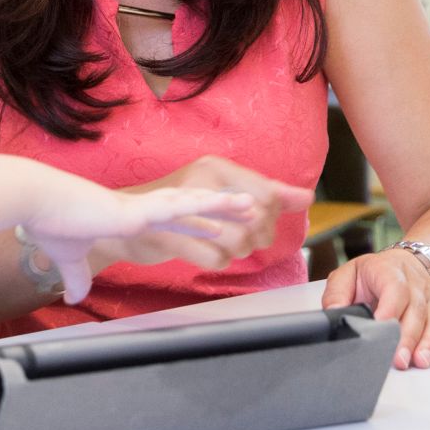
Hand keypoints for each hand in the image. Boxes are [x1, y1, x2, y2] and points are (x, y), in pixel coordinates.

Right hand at [23, 180, 259, 303]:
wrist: (38, 202)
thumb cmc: (50, 224)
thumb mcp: (67, 257)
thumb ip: (75, 277)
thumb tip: (70, 296)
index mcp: (127, 217)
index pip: (170, 220)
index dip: (196, 223)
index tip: (218, 226)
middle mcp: (141, 209)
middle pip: (191, 208)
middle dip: (219, 210)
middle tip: (249, 210)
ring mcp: (143, 207)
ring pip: (194, 204)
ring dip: (224, 205)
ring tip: (253, 205)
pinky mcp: (139, 210)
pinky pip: (181, 208)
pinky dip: (206, 207)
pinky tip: (227, 206)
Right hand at [107, 156, 313, 270]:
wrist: (122, 218)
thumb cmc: (178, 206)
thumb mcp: (221, 190)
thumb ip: (265, 193)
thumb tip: (306, 198)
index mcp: (215, 166)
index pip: (268, 193)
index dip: (273, 214)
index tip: (259, 219)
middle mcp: (200, 181)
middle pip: (258, 220)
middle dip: (257, 236)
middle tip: (243, 237)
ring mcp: (182, 208)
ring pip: (240, 241)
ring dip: (238, 251)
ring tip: (222, 244)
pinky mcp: (169, 235)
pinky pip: (217, 259)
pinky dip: (218, 262)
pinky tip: (206, 253)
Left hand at [321, 249, 429, 370]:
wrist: (405, 263)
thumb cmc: (374, 272)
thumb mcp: (349, 273)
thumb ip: (337, 294)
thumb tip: (334, 314)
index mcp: (390, 272)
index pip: (394, 289)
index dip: (390, 308)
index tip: (381, 326)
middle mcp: (415, 286)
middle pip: (415, 312)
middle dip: (407, 337)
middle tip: (399, 358)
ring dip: (429, 344)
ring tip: (420, 361)